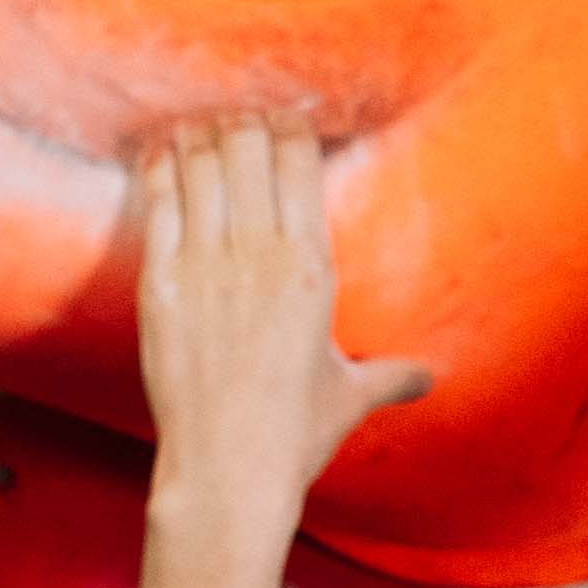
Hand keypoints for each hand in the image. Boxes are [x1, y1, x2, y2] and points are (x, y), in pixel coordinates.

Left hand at [126, 118, 429, 526]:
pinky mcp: (159, 285)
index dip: (288, 128)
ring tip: (199, 124)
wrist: (228, 470)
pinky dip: (161, 169)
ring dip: (200, 136)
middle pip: (246, 149)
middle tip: (237, 117)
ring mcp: (204, 265)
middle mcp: (259, 254)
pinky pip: (160, 204)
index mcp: (310, 267)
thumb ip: (390, 377)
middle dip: (243, 123)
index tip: (282, 117)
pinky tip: (161, 153)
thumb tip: (428, 379)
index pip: (298, 164)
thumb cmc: (292, 435)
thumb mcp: (349, 397)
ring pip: (200, 166)